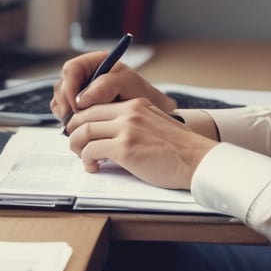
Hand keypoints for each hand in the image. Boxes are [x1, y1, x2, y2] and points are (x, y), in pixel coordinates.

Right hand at [50, 52, 176, 125]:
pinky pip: (64, 113)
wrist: (149, 114)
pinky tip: (83, 127)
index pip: (71, 69)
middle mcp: (85, 75)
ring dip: (66, 114)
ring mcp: (80, 91)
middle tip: (76, 121)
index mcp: (95, 62)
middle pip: (61, 86)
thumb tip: (81, 98)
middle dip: (66, 104)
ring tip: (84, 125)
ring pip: (60, 100)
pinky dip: (69, 121)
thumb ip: (106, 85)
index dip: (70, 88)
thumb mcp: (128, 84)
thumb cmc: (142, 95)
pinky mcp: (79, 108)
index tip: (77, 106)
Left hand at [66, 97, 217, 189]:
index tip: (79, 131)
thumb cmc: (179, 148)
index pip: (97, 105)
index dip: (83, 119)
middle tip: (74, 144)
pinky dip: (87, 160)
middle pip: (85, 115)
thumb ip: (134, 123)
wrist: (196, 159)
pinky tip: (94, 167)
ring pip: (84, 132)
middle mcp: (129, 112)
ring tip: (82, 157)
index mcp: (136, 104)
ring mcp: (126, 129)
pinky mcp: (125, 148)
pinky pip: (91, 150)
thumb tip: (111, 134)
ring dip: (77, 147)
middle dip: (74, 131)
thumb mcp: (155, 123)